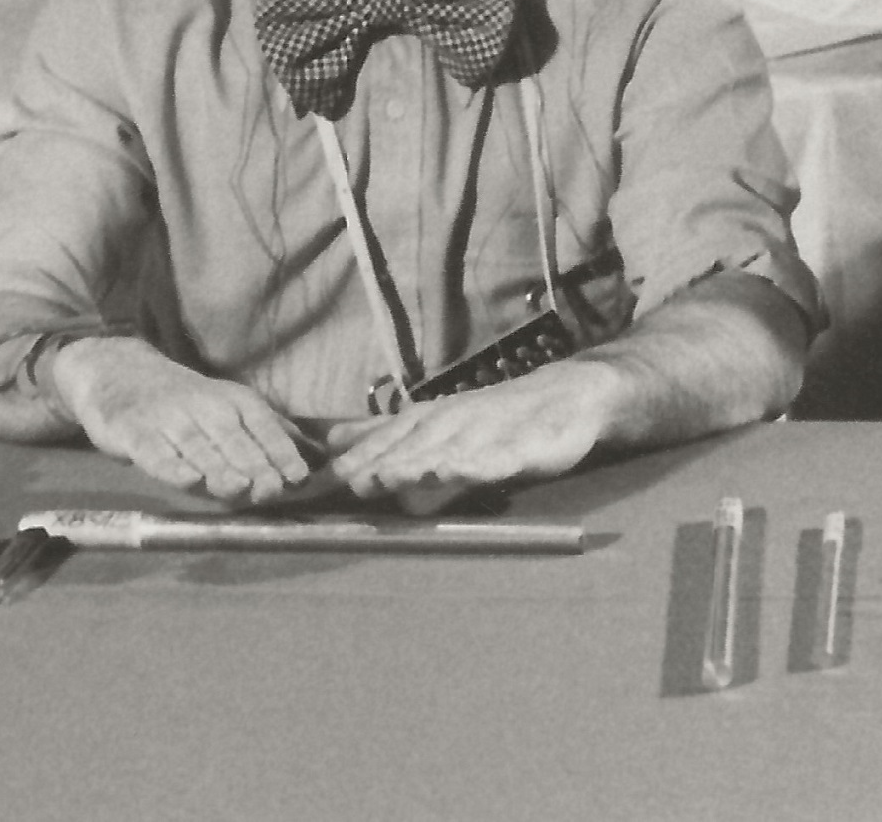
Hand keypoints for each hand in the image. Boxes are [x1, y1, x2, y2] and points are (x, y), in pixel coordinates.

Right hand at [46, 336, 313, 503]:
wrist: (118, 374)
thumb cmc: (185, 402)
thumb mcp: (230, 407)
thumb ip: (270, 432)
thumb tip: (320, 456)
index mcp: (233, 401)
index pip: (263, 426)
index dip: (281, 451)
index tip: (299, 477)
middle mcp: (204, 406)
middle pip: (234, 439)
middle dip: (255, 465)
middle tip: (273, 490)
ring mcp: (168, 418)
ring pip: (198, 447)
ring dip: (219, 468)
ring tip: (240, 489)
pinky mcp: (134, 431)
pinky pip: (155, 452)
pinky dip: (171, 466)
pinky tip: (188, 480)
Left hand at [320, 358, 616, 498]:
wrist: (565, 396)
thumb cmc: (491, 417)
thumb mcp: (433, 422)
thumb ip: (384, 435)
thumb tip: (331, 440)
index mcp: (426, 420)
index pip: (382, 442)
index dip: (352, 463)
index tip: (316, 484)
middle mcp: (450, 424)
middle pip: (410, 448)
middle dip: (380, 464)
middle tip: (350, 482)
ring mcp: (486, 435)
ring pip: (448, 452)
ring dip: (418, 464)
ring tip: (389, 478)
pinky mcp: (522, 448)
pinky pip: (497, 458)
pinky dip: (477, 464)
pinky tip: (459, 471)